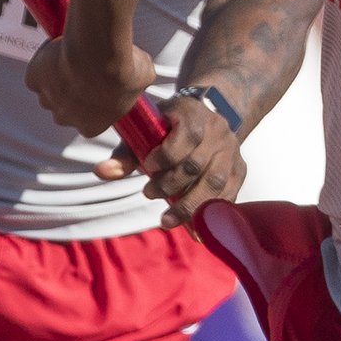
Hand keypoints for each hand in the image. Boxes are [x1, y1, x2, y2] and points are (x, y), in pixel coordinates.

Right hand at [24, 34, 154, 138]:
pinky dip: (42, 65)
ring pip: (48, 92)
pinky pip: (36, 75)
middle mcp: (66, 118)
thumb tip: (143, 71)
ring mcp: (48, 99)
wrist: (99, 50)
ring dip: (57, 79)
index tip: (101, 88)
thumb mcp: (143, 77)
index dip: (95, 104)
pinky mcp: (34, 79)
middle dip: (73, 94)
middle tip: (87, 70)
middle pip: (65, 110)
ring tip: (72, 58)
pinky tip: (56, 52)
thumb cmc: (124, 66)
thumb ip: (138, 81)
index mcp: (92, 126)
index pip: (89, 121)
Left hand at [115, 94, 246, 229]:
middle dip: (170, 185)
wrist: (205, 116)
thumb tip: (102, 172)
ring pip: (215, 183)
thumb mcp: (146, 130)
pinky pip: (228, 195)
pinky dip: (210, 213)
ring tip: (166, 220)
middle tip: (148, 193)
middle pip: (197, 165)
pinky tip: (193, 227)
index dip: (166, 156)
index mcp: (194, 113)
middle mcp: (218, 131)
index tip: (148, 166)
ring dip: (189, 206)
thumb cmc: (167, 127)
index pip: (187, 135)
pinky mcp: (239, 170)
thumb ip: (126, 153)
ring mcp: (232, 151)